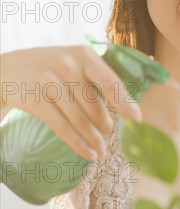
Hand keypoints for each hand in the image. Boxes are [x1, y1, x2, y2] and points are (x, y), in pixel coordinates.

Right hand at [0, 45, 141, 158]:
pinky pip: (62, 127)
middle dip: (105, 125)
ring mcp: (49, 82)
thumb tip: (128, 105)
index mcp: (83, 55)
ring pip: (80, 119)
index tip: (137, 119)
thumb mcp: (74, 61)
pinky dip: (78, 144)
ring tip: (102, 151)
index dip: (125, 101)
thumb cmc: (51, 67)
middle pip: (94, 105)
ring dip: (94, 139)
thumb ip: (98, 76)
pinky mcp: (35, 100)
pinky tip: (89, 154)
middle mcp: (67, 65)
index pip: (109, 81)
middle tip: (109, 135)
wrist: (7, 69)